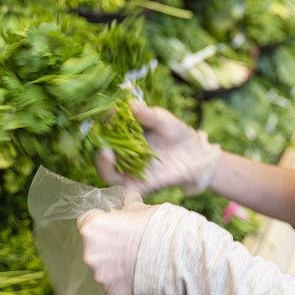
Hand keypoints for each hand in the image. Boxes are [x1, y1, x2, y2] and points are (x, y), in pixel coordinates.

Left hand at [77, 189, 158, 294]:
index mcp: (93, 228)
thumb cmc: (157, 227)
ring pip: (102, 266)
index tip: (111, 223)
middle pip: (92, 246)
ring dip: (114, 263)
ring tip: (135, 257)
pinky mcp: (112, 292)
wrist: (176, 254)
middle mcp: (90, 253)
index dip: (100, 220)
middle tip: (126, 241)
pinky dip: (122, 280)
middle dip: (106, 243)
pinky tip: (137, 272)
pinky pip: (112, 285)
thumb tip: (127, 197)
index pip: (86, 220)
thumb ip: (127, 202)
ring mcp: (100, 275)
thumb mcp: (140, 207)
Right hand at [97, 99, 220, 195]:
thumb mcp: (164, 120)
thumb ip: (149, 115)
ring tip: (106, 154)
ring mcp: (130, 171)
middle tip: (101, 137)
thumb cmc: (176, 133)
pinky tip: (123, 179)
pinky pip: (126, 190)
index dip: (104, 121)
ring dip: (103, 165)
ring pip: (108, 173)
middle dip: (97, 145)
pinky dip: (121, 187)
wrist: (196, 154)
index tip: (109, 113)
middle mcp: (122, 154)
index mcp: (124, 135)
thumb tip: (132, 104)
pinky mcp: (141, 186)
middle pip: (102, 153)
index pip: (107, 129)